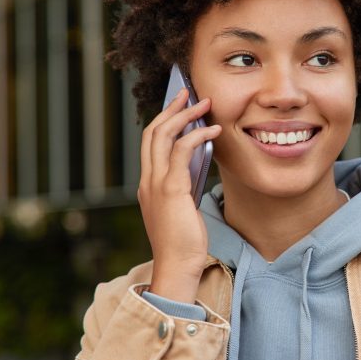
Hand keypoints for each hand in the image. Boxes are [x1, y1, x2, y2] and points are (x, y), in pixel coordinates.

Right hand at [137, 88, 221, 303]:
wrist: (177, 266)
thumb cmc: (183, 243)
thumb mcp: (182, 209)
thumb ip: (184, 186)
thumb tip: (198, 163)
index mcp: (148, 185)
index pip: (150, 144)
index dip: (163, 121)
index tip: (179, 107)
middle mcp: (147, 181)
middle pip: (152, 132)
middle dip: (171, 109)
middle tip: (188, 93)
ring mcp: (155, 184)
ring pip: (163, 136)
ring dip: (184, 116)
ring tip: (203, 103)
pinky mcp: (170, 189)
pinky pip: (181, 151)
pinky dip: (197, 135)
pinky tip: (213, 130)